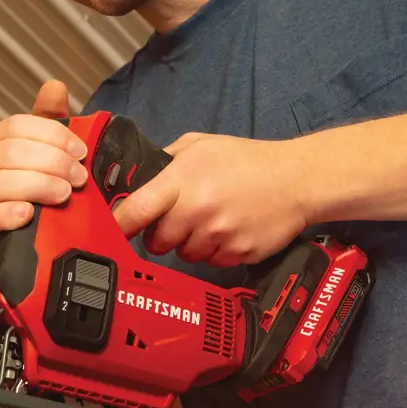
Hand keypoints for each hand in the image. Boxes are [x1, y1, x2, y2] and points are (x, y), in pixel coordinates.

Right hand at [0, 79, 88, 270]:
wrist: (8, 263)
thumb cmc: (25, 210)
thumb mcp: (41, 167)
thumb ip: (47, 127)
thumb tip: (54, 86)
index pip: (16, 127)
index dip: (52, 136)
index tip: (82, 153)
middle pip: (8, 152)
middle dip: (51, 162)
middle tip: (79, 179)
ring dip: (36, 186)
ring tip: (63, 196)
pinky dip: (6, 214)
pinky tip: (27, 216)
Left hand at [111, 133, 309, 266]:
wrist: (297, 180)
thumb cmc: (247, 160)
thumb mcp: (201, 145)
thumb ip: (167, 161)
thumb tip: (138, 179)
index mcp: (182, 181)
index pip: (136, 211)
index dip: (118, 226)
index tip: (109, 232)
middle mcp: (197, 211)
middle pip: (157, 242)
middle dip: (162, 234)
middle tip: (181, 218)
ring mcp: (218, 236)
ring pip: (184, 255)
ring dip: (191, 243)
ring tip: (212, 220)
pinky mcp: (237, 254)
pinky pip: (212, 262)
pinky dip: (217, 251)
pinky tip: (231, 229)